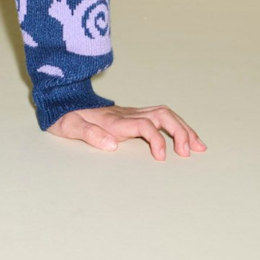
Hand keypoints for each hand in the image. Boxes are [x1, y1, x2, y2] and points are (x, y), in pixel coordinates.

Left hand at [46, 103, 207, 159]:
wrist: (61, 101)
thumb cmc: (65, 117)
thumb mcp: (69, 126)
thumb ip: (88, 134)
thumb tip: (111, 144)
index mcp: (114, 120)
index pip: (144, 125)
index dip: (157, 139)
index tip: (161, 158)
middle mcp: (127, 114)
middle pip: (162, 115)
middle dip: (180, 132)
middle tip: (190, 152)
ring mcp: (131, 112)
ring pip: (165, 113)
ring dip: (183, 128)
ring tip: (199, 146)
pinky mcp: (133, 114)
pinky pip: (160, 116)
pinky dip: (177, 126)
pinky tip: (185, 138)